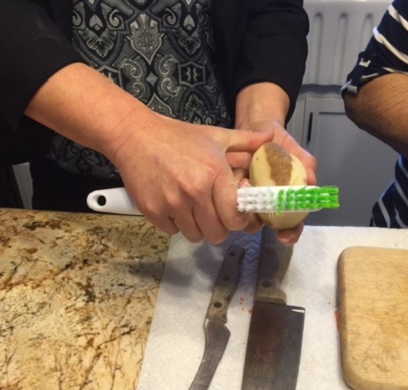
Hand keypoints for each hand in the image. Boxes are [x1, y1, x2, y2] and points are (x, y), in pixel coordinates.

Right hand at [113, 113, 272, 243]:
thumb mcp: (215, 136)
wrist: (136, 136)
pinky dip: (174, 224)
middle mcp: (194, 192)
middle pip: (216, 233)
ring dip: (196, 227)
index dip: (237, 220)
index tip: (233, 215)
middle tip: (213, 214)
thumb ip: (245, 141)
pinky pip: (172, 231)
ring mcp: (172, 203)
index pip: (234, 218)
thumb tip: (271, 138)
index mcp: (214, 175)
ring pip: (194, 235)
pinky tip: (174, 206)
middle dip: (218, 227)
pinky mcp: (153, 211)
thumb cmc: (177, 137)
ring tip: (193, 209)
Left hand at [233, 119, 316, 244]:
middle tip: (259, 211)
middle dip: (263, 222)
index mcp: (287, 199)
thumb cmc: (280, 143)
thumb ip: (306, 165)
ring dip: (247, 208)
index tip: (284, 236)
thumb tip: (312, 182)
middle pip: (268, 225)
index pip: (292, 224)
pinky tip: (238, 179)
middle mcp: (268, 203)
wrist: (258, 128)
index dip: (290, 233)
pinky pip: (230, 201)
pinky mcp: (232, 191)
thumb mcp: (296, 151)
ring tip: (247, 185)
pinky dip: (233, 194)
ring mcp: (250, 199)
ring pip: (246, 217)